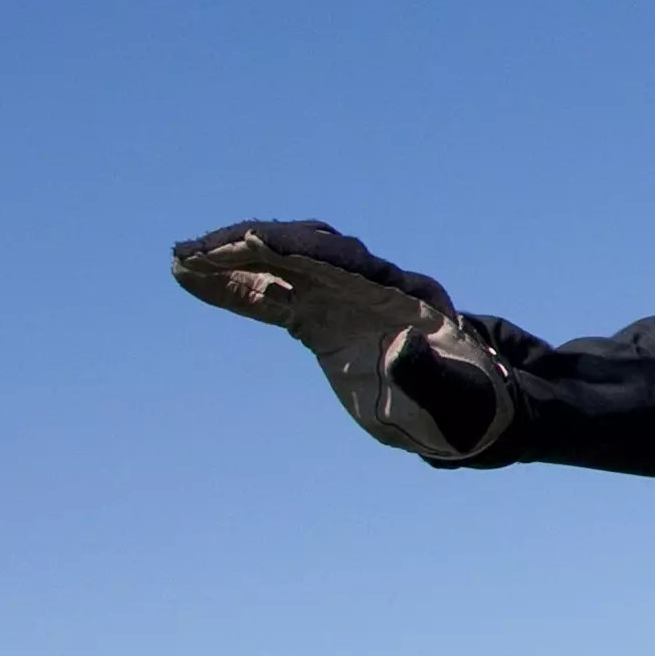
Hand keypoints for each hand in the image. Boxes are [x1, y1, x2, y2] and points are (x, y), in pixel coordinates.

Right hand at [171, 219, 508, 459]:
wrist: (472, 413)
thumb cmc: (469, 409)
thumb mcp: (458, 401)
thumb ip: (430, 378)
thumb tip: (401, 350)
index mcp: (405, 300)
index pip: (345, 263)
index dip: (301, 251)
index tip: (257, 242)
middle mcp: (372, 287)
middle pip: (306, 250)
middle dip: (254, 247)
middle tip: (198, 251)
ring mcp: (345, 300)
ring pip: (285, 266)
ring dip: (235, 260)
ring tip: (182, 260)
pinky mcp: (325, 320)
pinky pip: (274, 296)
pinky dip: (237, 288)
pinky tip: (193, 280)